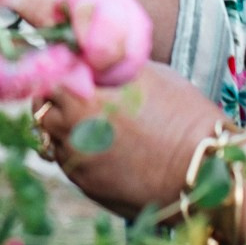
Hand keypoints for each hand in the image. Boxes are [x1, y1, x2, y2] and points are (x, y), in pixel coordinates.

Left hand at [34, 62, 227, 217]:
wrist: (204, 171)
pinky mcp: (88, 187)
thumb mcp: (147, 75)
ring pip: (52, 139)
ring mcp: (77, 164)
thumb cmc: (184, 116)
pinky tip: (106, 146)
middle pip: (41, 110)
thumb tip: (90, 57)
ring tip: (92, 122)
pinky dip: (79, 152)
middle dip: (54, 100)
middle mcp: (71, 133)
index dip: (55, 71)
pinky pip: (70, 163)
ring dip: (63, 127)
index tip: (66, 68)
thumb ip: (109, 67)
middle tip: (75, 93)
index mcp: (82, 99)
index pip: (45, 78)